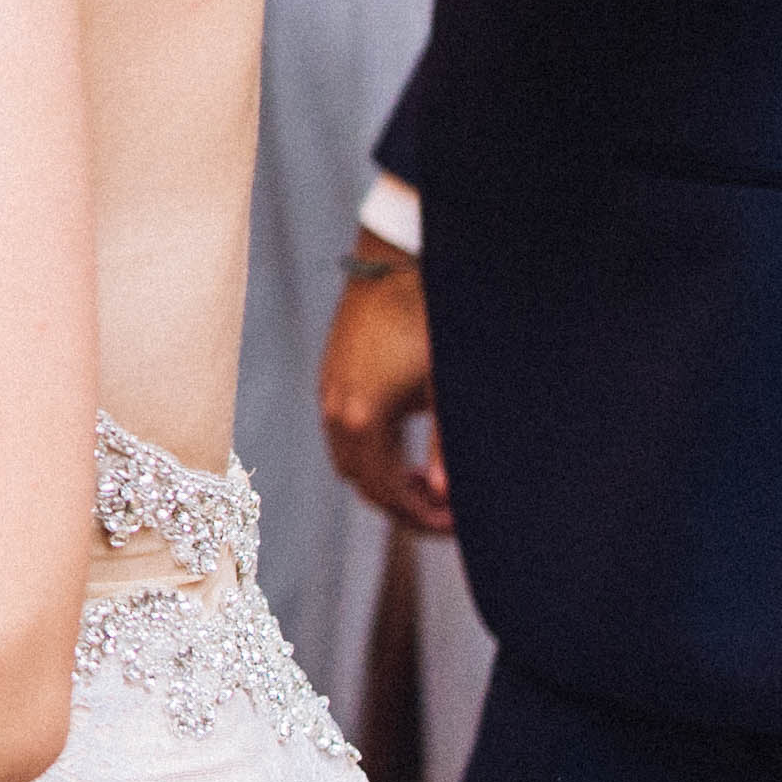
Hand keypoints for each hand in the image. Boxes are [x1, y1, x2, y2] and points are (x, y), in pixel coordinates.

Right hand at [317, 244, 451, 534]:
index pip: (383, 492)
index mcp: (362, 418)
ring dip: (383, 478)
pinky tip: (403, 445)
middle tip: (441, 513)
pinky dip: (370, 452)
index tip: (453, 525)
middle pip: (359, 482)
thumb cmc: (430, 317)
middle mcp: (335, 408)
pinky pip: (343, 431)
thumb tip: (444, 498)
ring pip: (348, 458)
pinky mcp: (332, 373)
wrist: (396, 257)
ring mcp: (328, 389)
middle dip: (399, 505)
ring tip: (425, 481)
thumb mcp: (447, 388)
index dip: (418, 516)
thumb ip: (445, 449)